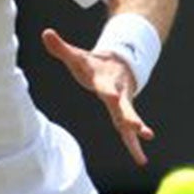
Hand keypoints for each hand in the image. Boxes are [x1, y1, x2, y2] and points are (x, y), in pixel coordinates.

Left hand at [40, 27, 152, 165]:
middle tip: (138, 126)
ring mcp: (123, 105)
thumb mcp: (77, 56)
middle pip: (124, 107)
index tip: (113, 97)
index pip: (105, 87)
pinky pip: (129, 134)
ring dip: (137, 133)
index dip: (109, 91)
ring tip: (148, 138)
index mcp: (104, 81)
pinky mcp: (125, 115)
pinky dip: (135, 146)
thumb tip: (45, 33)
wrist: (119, 64)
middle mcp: (117, 94)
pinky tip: (141, 161)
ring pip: (130, 121)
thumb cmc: (92, 64)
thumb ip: (61, 48)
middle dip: (130, 116)